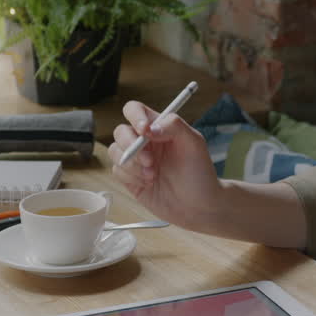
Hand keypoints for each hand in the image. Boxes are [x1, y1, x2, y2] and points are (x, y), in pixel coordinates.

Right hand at [109, 101, 222, 231]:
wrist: (198, 205)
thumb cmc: (200, 173)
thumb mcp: (194, 143)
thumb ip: (174, 126)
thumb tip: (149, 128)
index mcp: (159, 127)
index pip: (135, 110)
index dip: (134, 116)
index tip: (144, 130)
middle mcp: (145, 141)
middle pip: (120, 131)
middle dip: (131, 145)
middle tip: (150, 160)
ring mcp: (136, 159)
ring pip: (115, 151)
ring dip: (132, 164)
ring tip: (152, 175)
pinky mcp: (130, 178)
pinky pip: (117, 171)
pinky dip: (131, 177)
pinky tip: (148, 183)